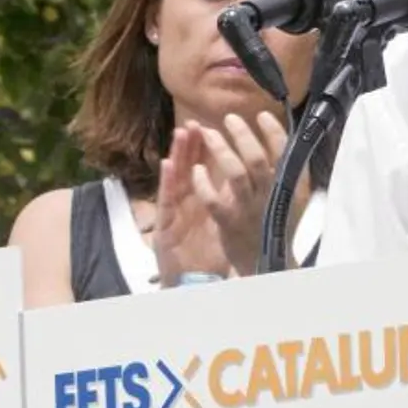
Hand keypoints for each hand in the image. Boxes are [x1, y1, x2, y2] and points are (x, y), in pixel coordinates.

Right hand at [151, 127, 230, 284]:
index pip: (204, 169)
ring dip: (178, 154)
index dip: (207, 147)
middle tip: (195, 120)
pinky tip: (166, 164)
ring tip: (181, 132)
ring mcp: (175, 216)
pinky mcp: (165, 231)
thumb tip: (242, 175)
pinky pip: (166, 204)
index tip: (213, 125)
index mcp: (201, 202)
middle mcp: (187, 206)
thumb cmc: (205, 256)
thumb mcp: (219, 223)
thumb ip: (225, 199)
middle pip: (188, 167)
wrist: (192, 286)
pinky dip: (166, 182)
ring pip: (176, 179)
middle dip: (192, 144)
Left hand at [190, 113, 289, 276]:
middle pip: (257, 158)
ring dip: (220, 150)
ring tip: (207, 133)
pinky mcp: (230, 224)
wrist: (268, 263)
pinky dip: (203, 183)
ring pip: (236, 174)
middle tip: (229, 118)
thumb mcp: (289, 196)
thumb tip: (280, 136)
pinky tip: (196, 170)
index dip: (273, 131)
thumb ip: (287, 170)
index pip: (285, 151)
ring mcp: (250, 210)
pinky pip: (214, 200)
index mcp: (290, 186)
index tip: (260, 115)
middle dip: (242, 134)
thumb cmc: (275, 223)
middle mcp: (271, 196)